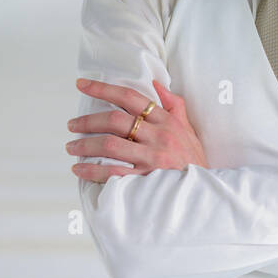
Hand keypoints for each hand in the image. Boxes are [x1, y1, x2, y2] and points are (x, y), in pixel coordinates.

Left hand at [67, 78, 208, 182]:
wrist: (206, 194)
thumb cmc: (194, 161)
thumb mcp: (188, 129)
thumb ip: (173, 105)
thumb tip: (155, 83)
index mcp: (166, 121)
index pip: (130, 97)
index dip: (103, 88)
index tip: (81, 85)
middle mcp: (158, 136)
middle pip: (115, 120)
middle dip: (88, 120)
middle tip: (71, 125)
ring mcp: (152, 158)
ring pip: (110, 144)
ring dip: (85, 144)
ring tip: (71, 147)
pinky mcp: (146, 180)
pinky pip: (113, 172)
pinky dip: (92, 170)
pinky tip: (79, 169)